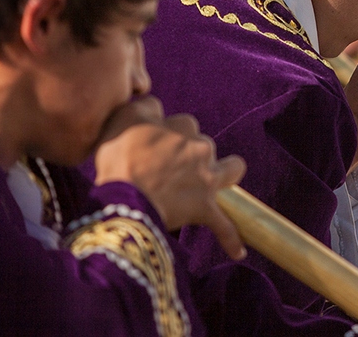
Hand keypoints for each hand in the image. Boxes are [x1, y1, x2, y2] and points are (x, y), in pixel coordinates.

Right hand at [93, 97, 246, 259]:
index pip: (182, 123)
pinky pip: (225, 227)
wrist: (125, 195)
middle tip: (165, 168)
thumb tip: (155, 105)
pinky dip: (231, 239)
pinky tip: (238, 252)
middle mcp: (201, 147)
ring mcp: (206, 179)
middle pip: (203, 144)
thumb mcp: (125, 116)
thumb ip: (145, 106)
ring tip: (210, 186)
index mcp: (183, 126)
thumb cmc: (119, 156)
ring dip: (223, 175)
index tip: (151, 144)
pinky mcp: (205, 209)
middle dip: (190, 153)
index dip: (167, 133)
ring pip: (230, 170)